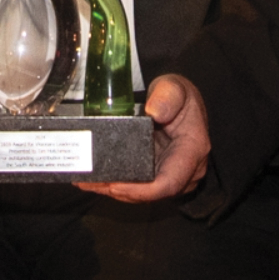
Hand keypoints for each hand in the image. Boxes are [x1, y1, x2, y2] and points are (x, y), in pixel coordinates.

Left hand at [79, 73, 211, 203]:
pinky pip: (138, 185)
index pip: (169, 183)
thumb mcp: (175, 87)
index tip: (115, 185)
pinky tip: (95, 179)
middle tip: (90, 182)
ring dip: (113, 190)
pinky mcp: (157, 174)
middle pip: (151, 192)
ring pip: (142, 192)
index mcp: (193, 151)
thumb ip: (167, 96)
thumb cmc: (179, 95)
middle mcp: (185, 170)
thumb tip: (155, 112)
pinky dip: (116, 184)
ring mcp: (171, 174)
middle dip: (119, 191)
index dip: (141, 190)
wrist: (177, 99)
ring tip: (86, 181)